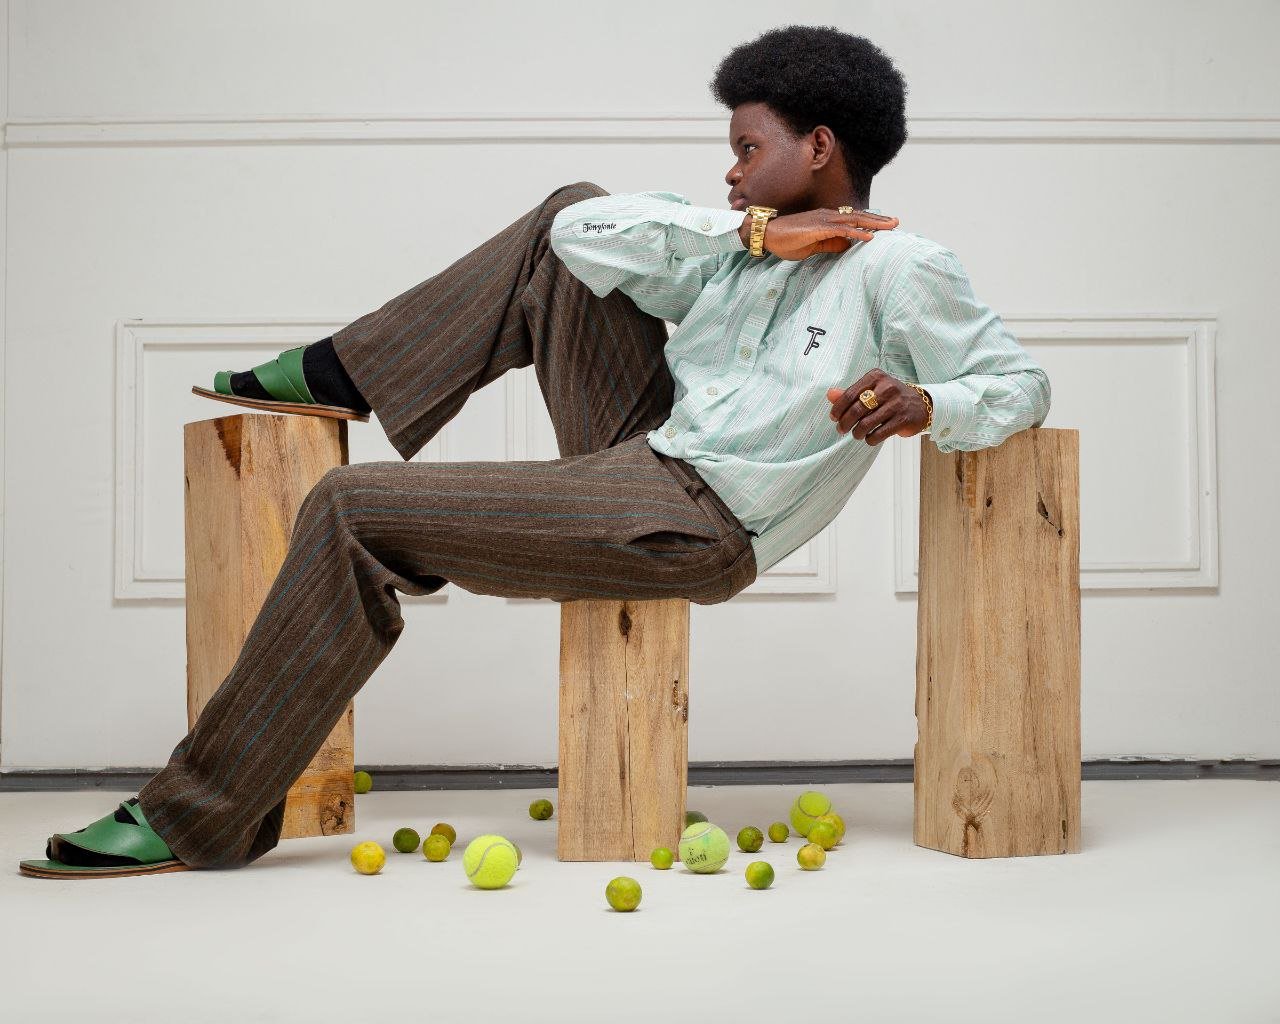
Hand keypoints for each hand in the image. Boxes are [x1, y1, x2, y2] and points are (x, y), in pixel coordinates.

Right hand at [745, 208, 899, 259]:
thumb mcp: (813, 246)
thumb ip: (830, 244)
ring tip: (890, 226)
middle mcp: (828, 217)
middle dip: (879, 220)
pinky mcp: (818, 228)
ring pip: (854, 220)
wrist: (767, 235)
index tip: (886, 226)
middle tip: (897, 222)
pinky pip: (842, 230)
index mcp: (827, 220)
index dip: (870, 222)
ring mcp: (824, 221)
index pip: (853, 220)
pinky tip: (869, 237)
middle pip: (859, 217)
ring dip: (874, 223)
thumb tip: (847, 246)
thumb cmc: (786, 240)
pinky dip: (857, 233)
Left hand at [826, 369, 928, 445]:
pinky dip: (870, 439)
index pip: (849, 395)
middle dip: (844, 423)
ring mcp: (896, 403)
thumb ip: (851, 393)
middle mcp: (887, 387)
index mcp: (876, 377)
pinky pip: (879, 434)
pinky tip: (870, 437)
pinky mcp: (903, 419)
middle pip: (856, 410)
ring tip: (857, 434)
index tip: (834, 418)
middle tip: (841, 430)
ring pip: (866, 424)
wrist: (921, 405)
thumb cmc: (891, 398)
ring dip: (857, 433)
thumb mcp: (872, 390)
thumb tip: (830, 394)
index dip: (838, 409)